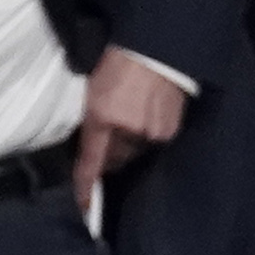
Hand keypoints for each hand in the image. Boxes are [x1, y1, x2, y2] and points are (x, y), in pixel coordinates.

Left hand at [72, 54, 190, 218]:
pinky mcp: (169, 129)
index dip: (85, 186)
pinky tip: (147, 113)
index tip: (84, 206)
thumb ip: (92, 122)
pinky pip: (153, 141)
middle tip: (110, 134)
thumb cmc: (118, 64)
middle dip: (111, 153)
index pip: (91, 161)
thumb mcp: (94, 92)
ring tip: (131, 116)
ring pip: (134, 150)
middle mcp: (128, 130)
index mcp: (102, 118)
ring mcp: (151, 131)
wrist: (156, 48)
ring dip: (130, 142)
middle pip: (115, 158)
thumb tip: (94, 147)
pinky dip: (147, 134)